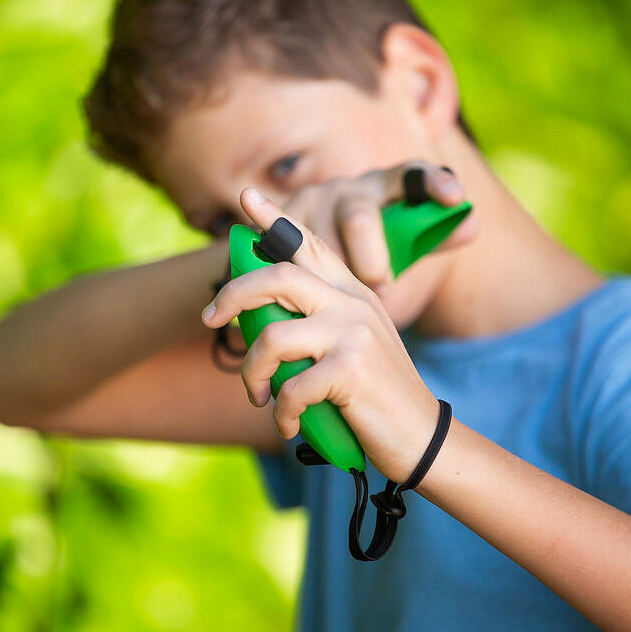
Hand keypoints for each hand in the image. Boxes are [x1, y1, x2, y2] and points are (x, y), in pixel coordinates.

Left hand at [200, 186, 441, 483]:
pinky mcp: (351, 369)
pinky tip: (288, 426)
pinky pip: (290, 388)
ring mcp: (354, 333)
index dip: (275, 219)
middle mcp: (353, 303)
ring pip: (272, 337)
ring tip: (257, 396)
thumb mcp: (350, 346)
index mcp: (352, 293)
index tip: (246, 195)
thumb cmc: (373, 395)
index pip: (310, 244)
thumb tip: (254, 319)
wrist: (421, 436)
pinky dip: (280, 413)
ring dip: (252, 373)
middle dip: (233, 295)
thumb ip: (313, 323)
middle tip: (209, 318)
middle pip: (278, 278)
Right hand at [281, 159, 476, 300]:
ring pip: (319, 243)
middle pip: (360, 219)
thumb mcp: (404, 245)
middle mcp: (347, 190)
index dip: (433, 184)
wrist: (313, 256)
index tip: (455, 198)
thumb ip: (437, 236)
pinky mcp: (275, 223)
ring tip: (341, 308)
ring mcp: (309, 202)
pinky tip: (292, 299)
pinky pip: (281, 252)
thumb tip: (470, 224)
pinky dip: (289, 276)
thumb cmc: (373, 252)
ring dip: (333, 279)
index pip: (412, 176)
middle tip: (382, 290)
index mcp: (386, 187)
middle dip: (371, 260)